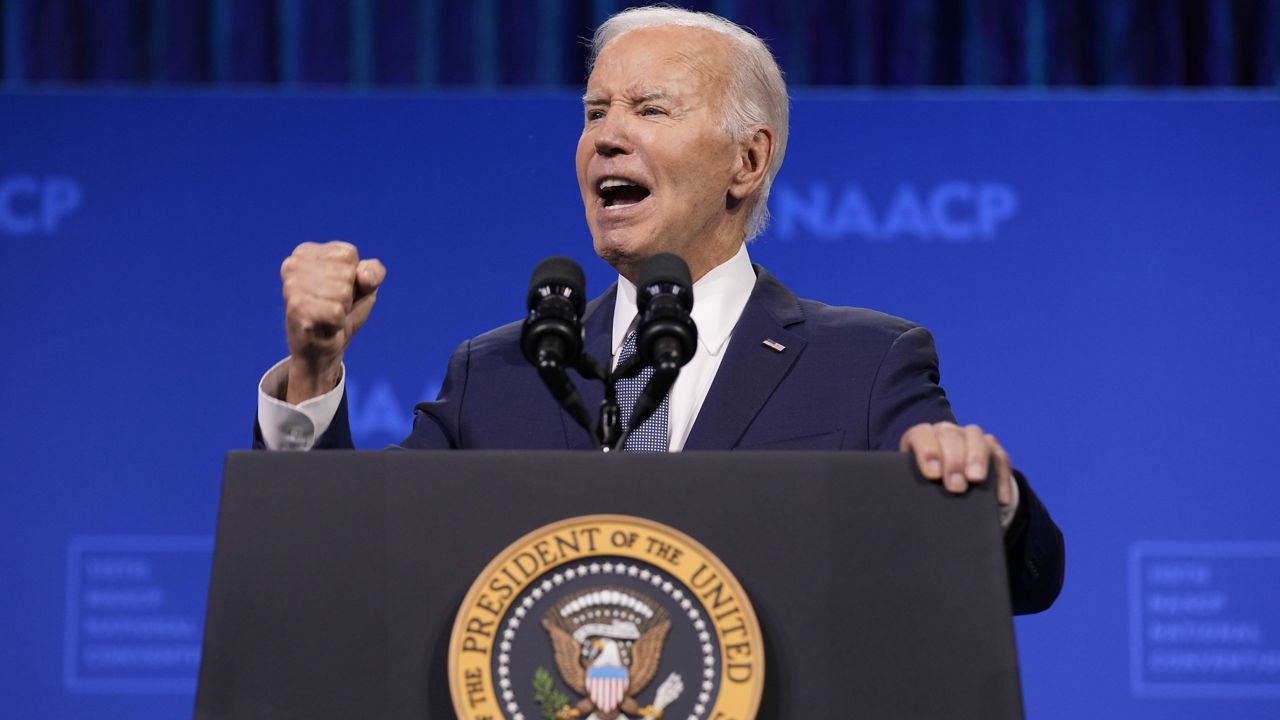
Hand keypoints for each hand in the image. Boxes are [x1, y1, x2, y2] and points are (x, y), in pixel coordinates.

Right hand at [280, 241, 385, 402]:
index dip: (353, 276)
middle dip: (347, 294)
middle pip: (346, 273)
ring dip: (341, 309)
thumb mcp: (365, 286)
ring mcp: (292, 286)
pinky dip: (337, 322)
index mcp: (306, 251)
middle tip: (332, 306)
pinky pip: (336, 311)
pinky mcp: (296, 308)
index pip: (349, 254)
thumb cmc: (341, 312)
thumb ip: (374, 271)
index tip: (338, 290)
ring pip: (342, 292)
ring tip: (327, 315)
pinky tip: (324, 325)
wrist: (323, 348)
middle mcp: (293, 264)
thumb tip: (362, 276)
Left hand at [899, 422, 1012, 505]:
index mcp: (922, 437)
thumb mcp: (916, 484)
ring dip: (977, 459)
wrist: (947, 487)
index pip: (922, 434)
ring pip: (976, 438)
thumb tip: (905, 506)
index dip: (927, 451)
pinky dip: (1001, 477)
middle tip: (955, 486)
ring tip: (976, 481)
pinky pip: (1000, 457)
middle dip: (953, 461)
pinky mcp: (992, 449)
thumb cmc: (925, 486)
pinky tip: (999, 498)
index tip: (932, 475)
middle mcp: (946, 432)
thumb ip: (912, 487)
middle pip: (950, 436)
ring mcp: (970, 437)